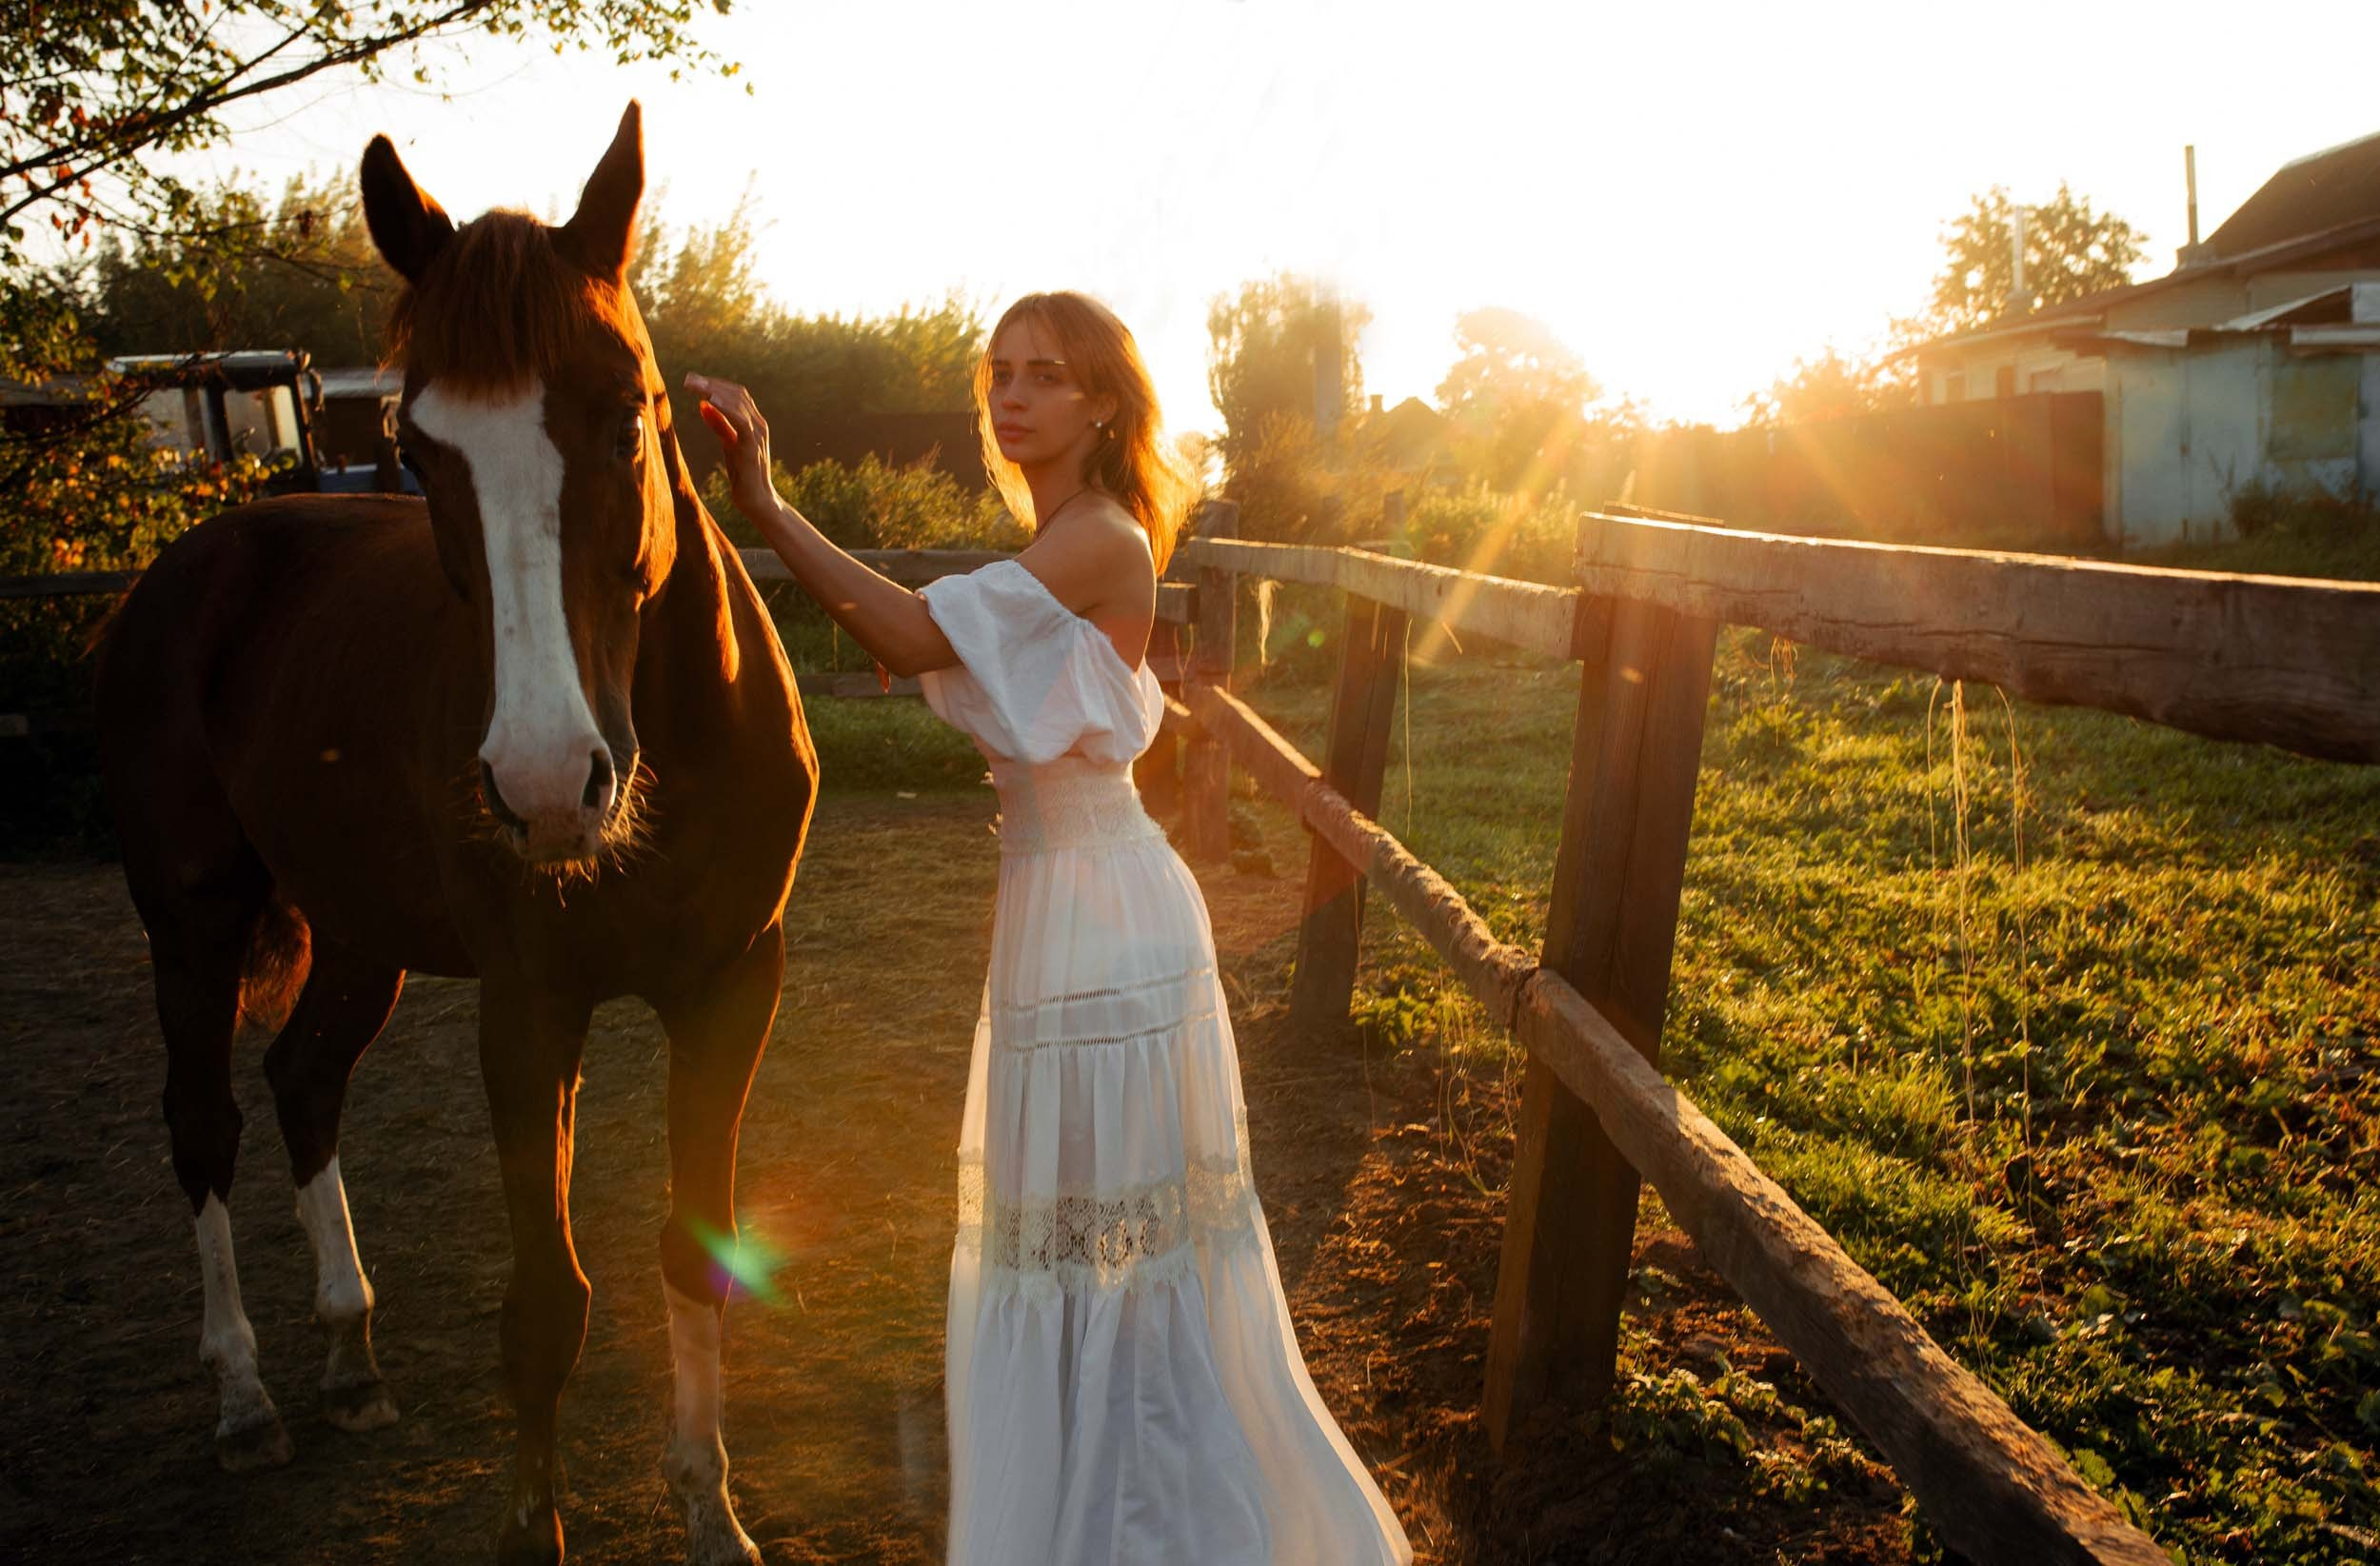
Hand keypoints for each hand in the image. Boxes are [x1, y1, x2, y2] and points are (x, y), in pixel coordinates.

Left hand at [684, 372, 779, 523]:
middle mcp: (759, 424)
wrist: (756, 500)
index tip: (693, 381)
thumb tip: (703, 405)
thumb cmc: (743, 474)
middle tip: (689, 380)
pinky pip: (741, 421)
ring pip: (738, 403)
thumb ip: (719, 425)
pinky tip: (710, 401)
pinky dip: (726, 408)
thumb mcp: (728, 444)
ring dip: (714, 392)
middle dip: (711, 384)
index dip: (715, 384)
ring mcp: (757, 434)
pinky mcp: (752, 447)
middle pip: (737, 394)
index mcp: (754, 422)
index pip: (737, 394)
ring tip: (694, 386)